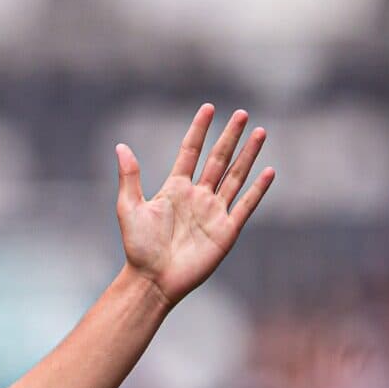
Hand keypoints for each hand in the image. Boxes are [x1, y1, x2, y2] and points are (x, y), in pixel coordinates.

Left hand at [116, 104, 274, 306]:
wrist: (153, 280)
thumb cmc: (138, 247)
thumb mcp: (129, 208)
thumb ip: (129, 177)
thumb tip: (120, 146)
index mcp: (175, 188)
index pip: (190, 152)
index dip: (199, 130)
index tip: (208, 108)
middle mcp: (197, 196)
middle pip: (218, 159)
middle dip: (229, 136)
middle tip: (241, 113)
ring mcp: (214, 212)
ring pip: (235, 176)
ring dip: (247, 155)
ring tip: (259, 132)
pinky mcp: (226, 230)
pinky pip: (246, 205)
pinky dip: (258, 189)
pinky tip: (268, 171)